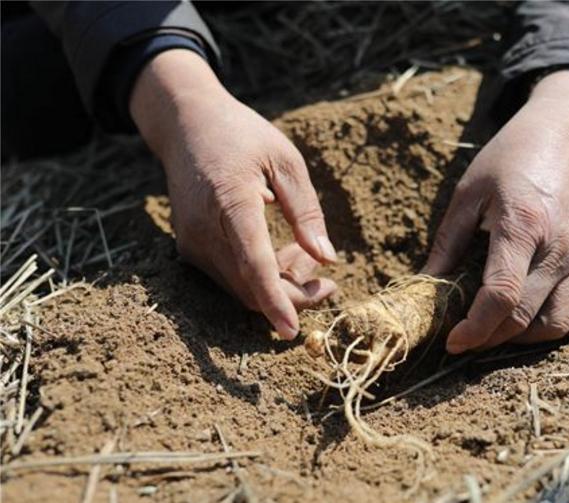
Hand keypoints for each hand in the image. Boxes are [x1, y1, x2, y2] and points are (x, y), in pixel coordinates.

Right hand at [130, 50, 337, 338]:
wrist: (185, 125)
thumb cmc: (242, 136)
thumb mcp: (285, 160)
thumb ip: (305, 211)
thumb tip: (327, 259)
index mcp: (230, 202)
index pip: (254, 264)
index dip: (275, 300)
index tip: (292, 330)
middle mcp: (203, 230)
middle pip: (250, 287)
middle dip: (293, 296)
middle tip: (329, 284)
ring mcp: (192, 243)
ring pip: (241, 287)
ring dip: (280, 286)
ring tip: (307, 257)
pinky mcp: (190, 249)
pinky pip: (230, 277)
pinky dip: (260, 277)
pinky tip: (284, 254)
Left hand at [424, 69, 568, 353]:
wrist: (563, 135)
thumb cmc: (509, 160)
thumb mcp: (468, 193)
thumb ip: (447, 243)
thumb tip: (424, 288)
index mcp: (523, 225)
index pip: (501, 295)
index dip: (473, 328)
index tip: (452, 340)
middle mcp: (561, 247)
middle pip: (525, 318)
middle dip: (489, 336)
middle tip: (467, 333)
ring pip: (557, 325)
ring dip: (524, 337)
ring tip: (499, 325)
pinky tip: (543, 316)